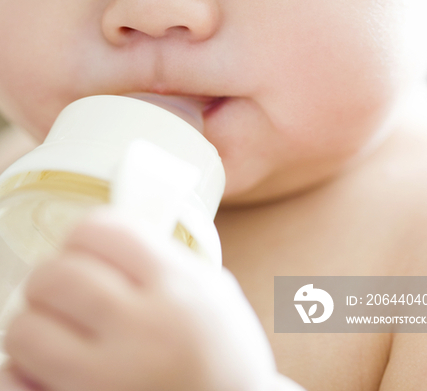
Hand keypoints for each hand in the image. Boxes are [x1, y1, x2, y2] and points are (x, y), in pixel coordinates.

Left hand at [1, 208, 276, 390]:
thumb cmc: (226, 358)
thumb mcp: (214, 290)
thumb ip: (165, 257)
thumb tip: (105, 234)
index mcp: (177, 286)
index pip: (102, 231)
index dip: (84, 233)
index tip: (82, 245)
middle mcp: (143, 328)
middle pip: (56, 276)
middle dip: (49, 276)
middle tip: (60, 289)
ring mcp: (110, 379)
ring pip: (26, 328)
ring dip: (33, 323)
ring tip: (53, 331)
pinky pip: (15, 383)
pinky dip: (20, 372)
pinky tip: (46, 370)